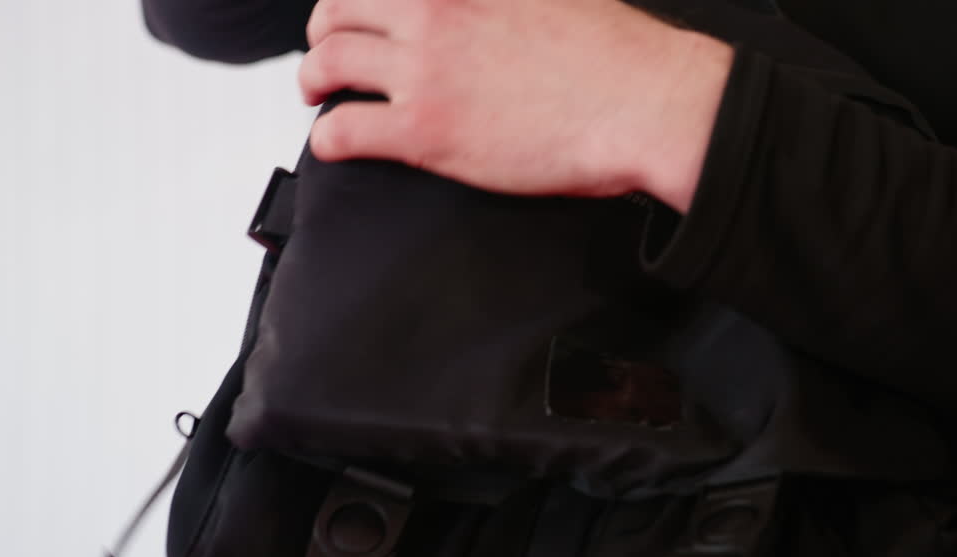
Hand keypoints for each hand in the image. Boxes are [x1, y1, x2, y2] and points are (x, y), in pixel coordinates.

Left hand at [299, 0, 732, 208]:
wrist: (641, 102)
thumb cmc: (615, 55)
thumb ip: (502, 2)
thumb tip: (497, 12)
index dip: (356, 2)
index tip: (358, 17)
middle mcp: (432, 13)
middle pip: (337, 12)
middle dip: (322, 35)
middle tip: (326, 58)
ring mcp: (425, 71)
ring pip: (328, 65)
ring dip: (314, 82)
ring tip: (321, 97)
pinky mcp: (426, 131)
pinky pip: (343, 130)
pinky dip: (327, 137)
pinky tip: (336, 143)